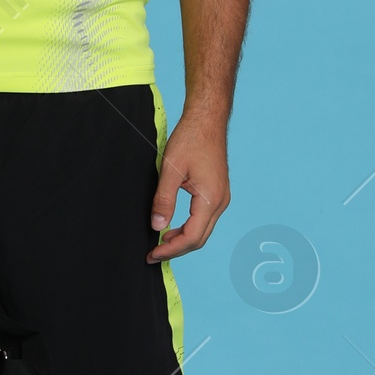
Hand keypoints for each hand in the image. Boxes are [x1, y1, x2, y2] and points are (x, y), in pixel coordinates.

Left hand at [147, 108, 230, 262]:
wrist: (207, 120)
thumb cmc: (191, 139)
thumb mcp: (170, 169)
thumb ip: (163, 200)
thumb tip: (157, 226)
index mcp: (211, 199)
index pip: (192, 237)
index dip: (171, 250)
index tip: (152, 254)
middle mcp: (221, 202)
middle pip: (199, 239)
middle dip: (176, 249)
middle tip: (153, 254)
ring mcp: (221, 198)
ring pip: (203, 231)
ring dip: (182, 239)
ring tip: (160, 243)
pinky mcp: (217, 193)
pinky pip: (204, 219)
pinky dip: (189, 228)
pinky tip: (173, 227)